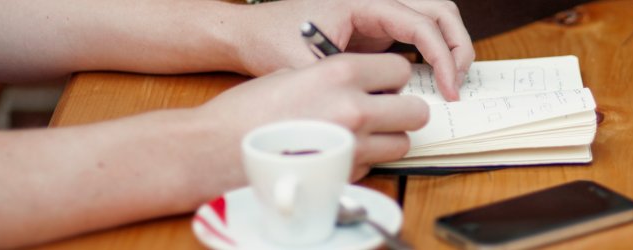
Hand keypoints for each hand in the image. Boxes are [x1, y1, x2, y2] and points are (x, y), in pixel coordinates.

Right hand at [197, 53, 428, 180]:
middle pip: (416, 111)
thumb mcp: (294, 73)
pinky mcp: (345, 175)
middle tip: (385, 111)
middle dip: (402, 111)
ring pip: (402, 144)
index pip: (401, 69)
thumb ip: (336, 77)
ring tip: (362, 134)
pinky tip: (338, 152)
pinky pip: (375, 166)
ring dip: (388, 139)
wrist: (217, 149)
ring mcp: (353, 145)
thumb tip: (365, 84)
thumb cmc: (248, 111)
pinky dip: (364, 160)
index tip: (384, 84)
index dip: (393, 78)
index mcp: (341, 73)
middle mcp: (354, 107)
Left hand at [231, 0, 473, 100]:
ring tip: (451, 82)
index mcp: (363, 2)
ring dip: (451, 46)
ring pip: (435, 17)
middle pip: (441, 11)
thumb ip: (342, 83)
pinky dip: (435, 53)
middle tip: (458, 84)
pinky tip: (433, 80)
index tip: (448, 88)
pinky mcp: (378, 28)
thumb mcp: (305, 66)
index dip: (442, 57)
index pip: (421, 23)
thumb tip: (379, 106)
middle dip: (458, 46)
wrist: (250, 32)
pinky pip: (420, 33)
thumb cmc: (271, 40)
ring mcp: (379, 13)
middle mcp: (376, 2)